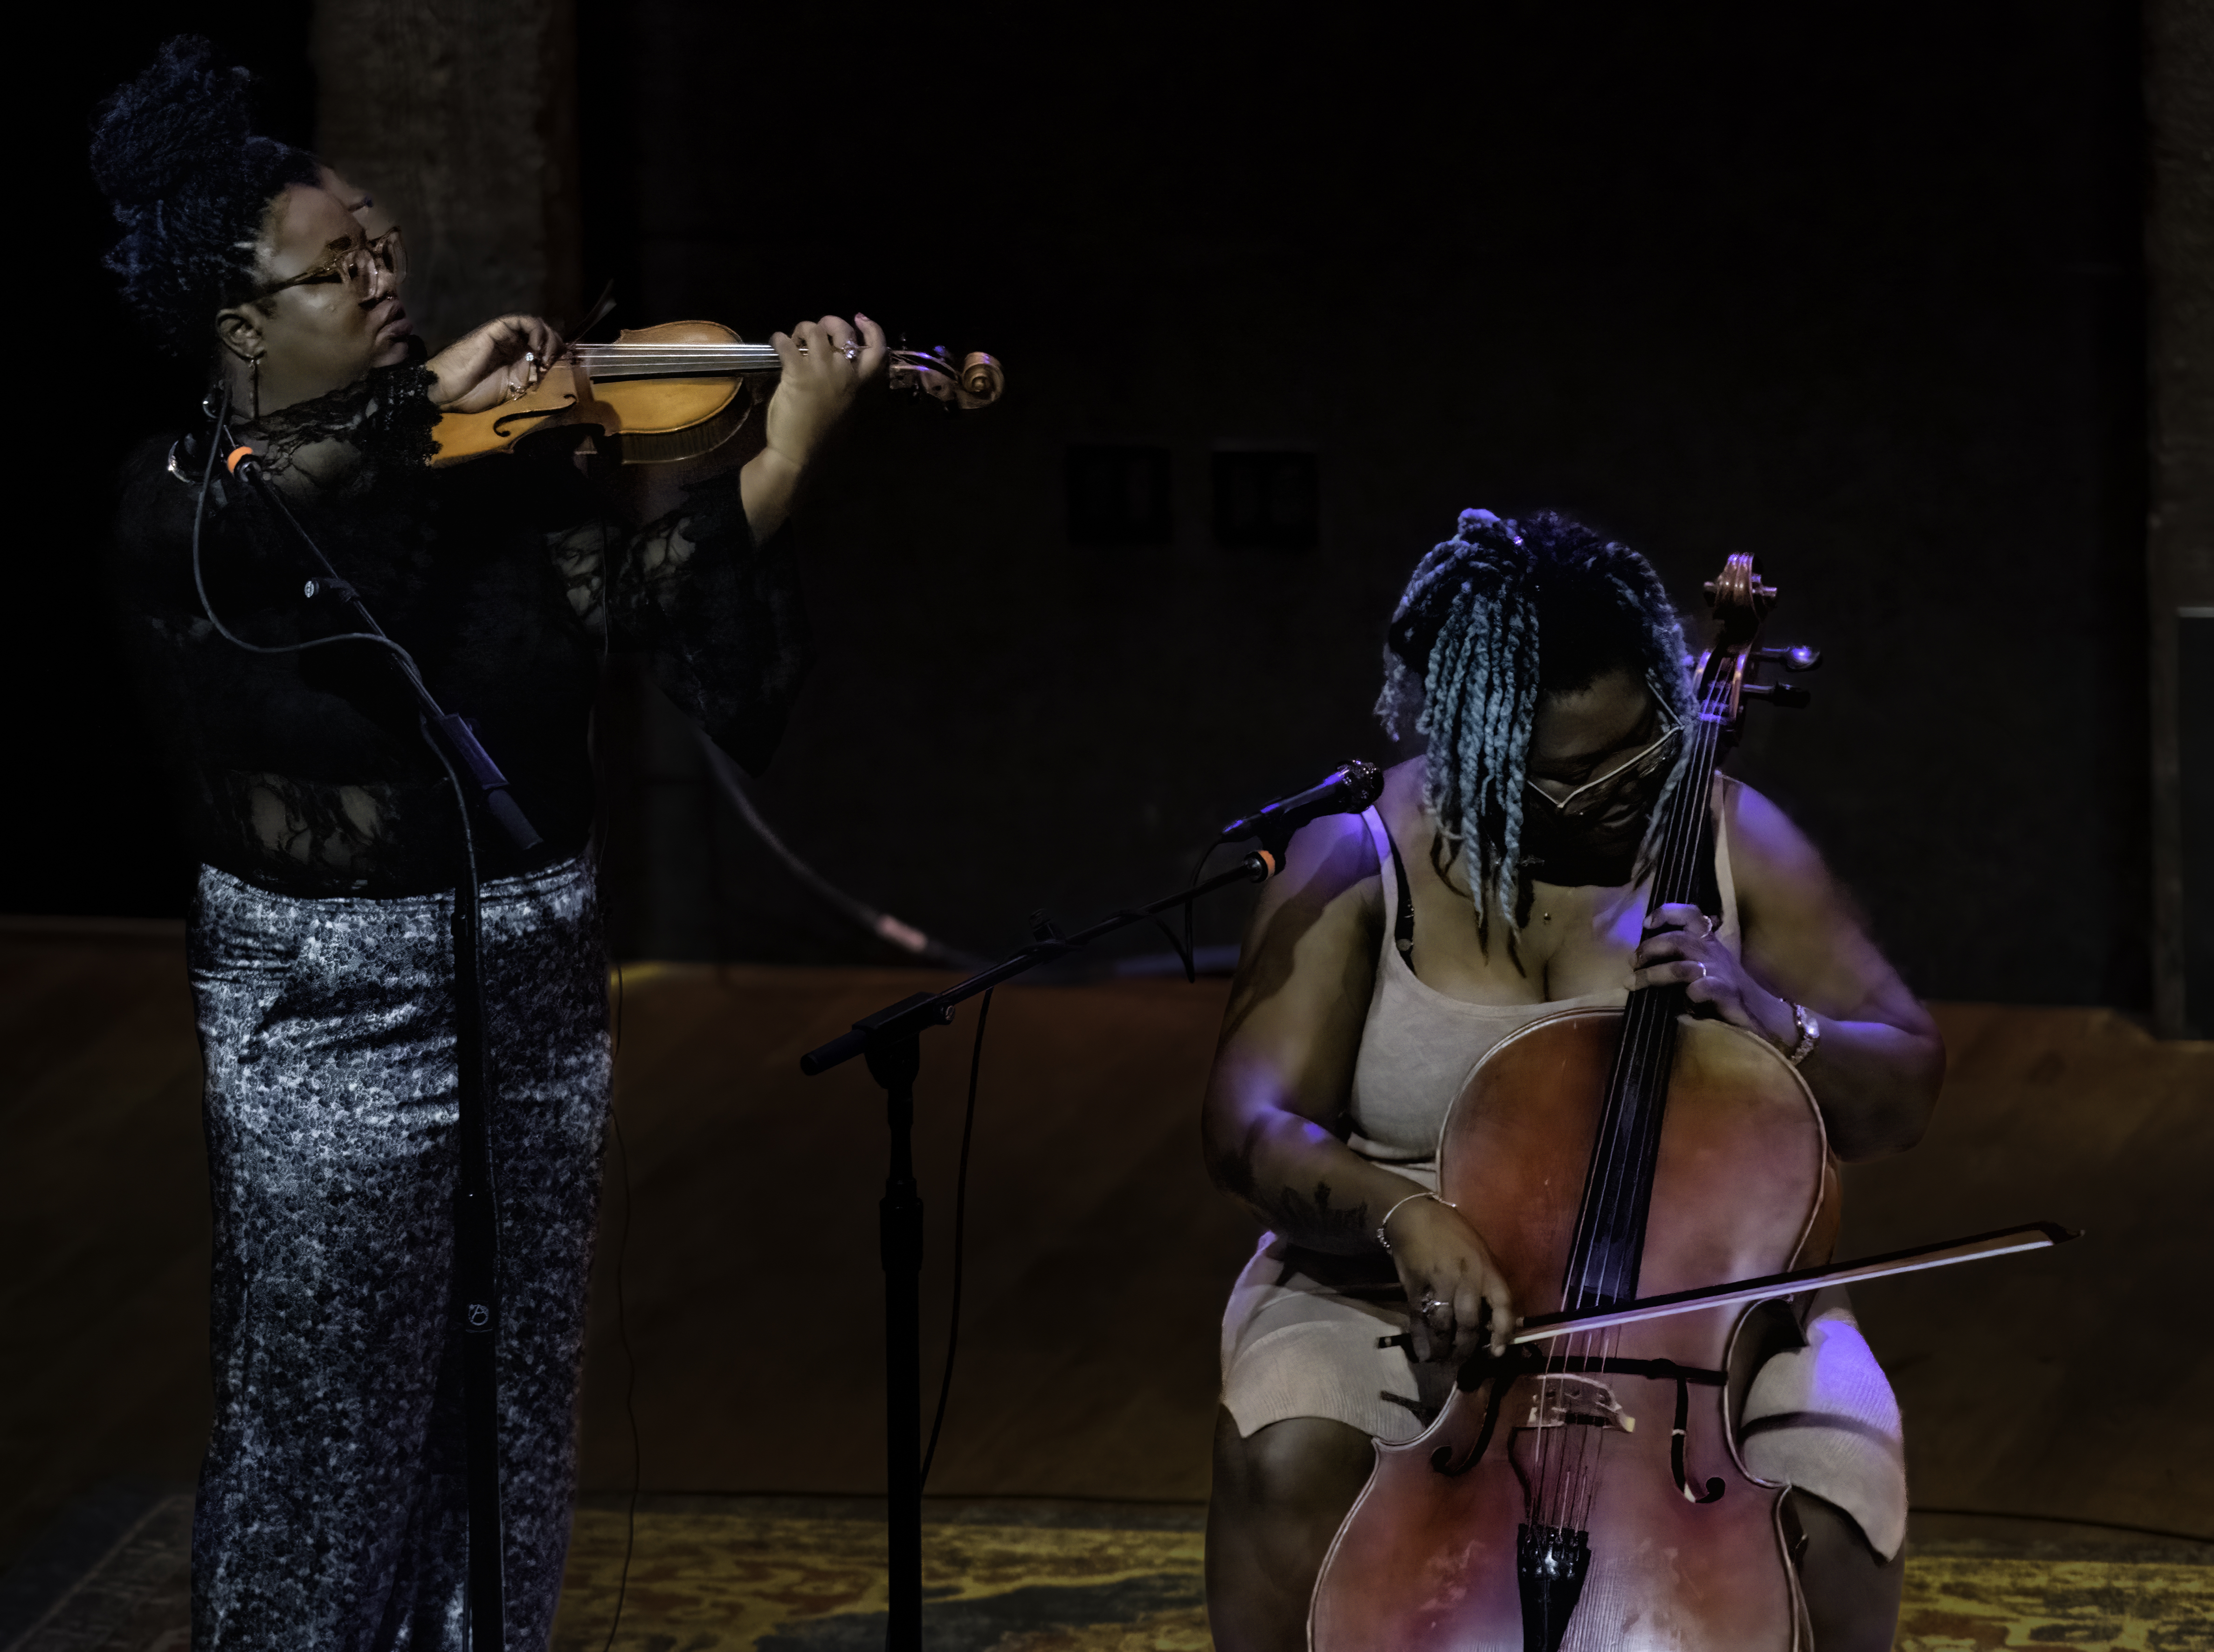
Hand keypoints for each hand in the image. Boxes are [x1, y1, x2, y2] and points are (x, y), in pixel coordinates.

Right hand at [423, 315, 565, 413]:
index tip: (560, 364)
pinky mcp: (495, 330)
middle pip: (543, 334)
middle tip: (553, 360)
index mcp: (516, 359)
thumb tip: (546, 366)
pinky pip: (520, 321)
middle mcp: (512, 344)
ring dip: (547, 337)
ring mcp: (504, 336)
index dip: (557, 352)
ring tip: (545, 355)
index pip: (544, 348)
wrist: (446, 391)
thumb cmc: (473, 394)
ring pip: (534, 325)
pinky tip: (536, 346)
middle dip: (555, 344)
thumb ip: (528, 377)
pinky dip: (535, 330)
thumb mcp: (511, 390)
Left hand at [760, 313, 886, 474]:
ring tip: (793, 341)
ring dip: (801, 330)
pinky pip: (786, 342)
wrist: (799, 453)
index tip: (860, 319)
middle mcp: (844, 371)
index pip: (877, 349)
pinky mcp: (797, 371)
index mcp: (859, 383)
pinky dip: (779, 339)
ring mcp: (821, 370)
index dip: (871, 329)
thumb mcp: (844, 408)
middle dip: (828, 323)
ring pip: (814, 330)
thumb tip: (837, 367)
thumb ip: (846, 385)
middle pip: (843, 331)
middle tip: (815, 331)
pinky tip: (777, 344)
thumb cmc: (821, 436)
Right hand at [1382, 1194, 1517, 1362]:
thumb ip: (1487, 1281)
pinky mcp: (1415, 1284)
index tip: (1496, 1352)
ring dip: (1443, 1347)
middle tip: (1460, 1361)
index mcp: (1486, 1268)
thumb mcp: (1479, 1251)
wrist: (1415, 1214)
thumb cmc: (1451, 1232)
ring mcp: (1439, 1281)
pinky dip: (1421, 1338)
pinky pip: (1420, 1317)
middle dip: (1465, 1348)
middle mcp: (1466, 1277)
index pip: (1503, 1305)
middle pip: (1469, 1322)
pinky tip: (1423, 1352)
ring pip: (1444, 1324)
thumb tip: (1494, 1316)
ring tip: (1441, 1359)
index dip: (1502, 1332)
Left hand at [1632, 902, 1794, 1048]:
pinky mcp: (1727, 993)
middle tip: (1632, 963)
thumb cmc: (1725, 991)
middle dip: (1650, 949)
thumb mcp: (1703, 968)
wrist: (1762, 1013)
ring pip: (1681, 966)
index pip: (1691, 915)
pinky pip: (1706, 987)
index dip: (1668, 913)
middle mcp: (1713, 953)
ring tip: (1634, 983)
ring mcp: (1720, 973)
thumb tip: (1641, 962)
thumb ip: (1679, 960)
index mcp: (1708, 943)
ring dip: (1654, 974)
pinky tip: (1685, 998)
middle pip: (1677, 940)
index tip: (1647, 923)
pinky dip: (1693, 991)